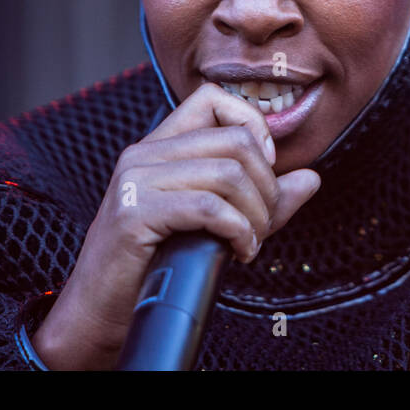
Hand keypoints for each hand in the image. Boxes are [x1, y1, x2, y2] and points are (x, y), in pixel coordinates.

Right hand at [31, 82, 321, 369]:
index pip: (213, 97)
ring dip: (256, 214)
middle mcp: (143, 154)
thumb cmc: (152, 267)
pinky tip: (238, 251)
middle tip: (262, 223)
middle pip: (235, 139)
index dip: (252, 126)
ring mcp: (136, 180)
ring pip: (229, 173)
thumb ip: (259, 198)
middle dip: (266, 186)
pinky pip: (209, 207)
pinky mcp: (134, 213)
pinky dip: (239, 232)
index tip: (264, 169)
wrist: (98, 312)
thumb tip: (310, 178)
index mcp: (159, 147)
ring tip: (249, 241)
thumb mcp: (212, 224)